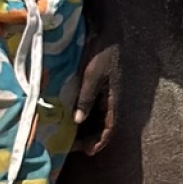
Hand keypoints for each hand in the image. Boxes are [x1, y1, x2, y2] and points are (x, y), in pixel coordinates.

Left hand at [72, 36, 119, 156]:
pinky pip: (90, 105)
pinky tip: (69, 116)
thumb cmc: (101, 53)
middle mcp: (109, 99)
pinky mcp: (96, 85)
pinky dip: (81, 114)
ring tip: (69, 135)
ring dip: (85, 127)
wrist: (104, 32)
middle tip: (73, 146)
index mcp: (113, 99)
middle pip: (102, 124)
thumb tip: (78, 121)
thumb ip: (86, 98)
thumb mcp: (92, 77)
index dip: (101, 140)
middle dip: (90, 137)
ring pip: (95, 116)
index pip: (110, 126)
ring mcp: (103, 92)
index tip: (89, 151)